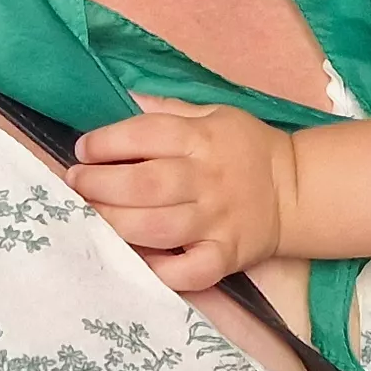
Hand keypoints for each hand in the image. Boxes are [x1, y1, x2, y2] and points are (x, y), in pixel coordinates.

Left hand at [70, 94, 301, 289]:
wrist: (295, 190)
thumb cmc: (244, 147)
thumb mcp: (213, 113)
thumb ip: (168, 109)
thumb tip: (124, 98)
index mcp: (202, 138)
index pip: (147, 134)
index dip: (107, 142)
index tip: (83, 150)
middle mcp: (207, 179)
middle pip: (145, 184)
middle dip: (100, 185)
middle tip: (76, 185)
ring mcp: (217, 221)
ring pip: (157, 228)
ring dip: (116, 224)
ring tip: (90, 217)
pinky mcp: (225, 256)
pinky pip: (189, 271)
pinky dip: (158, 271)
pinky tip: (134, 261)